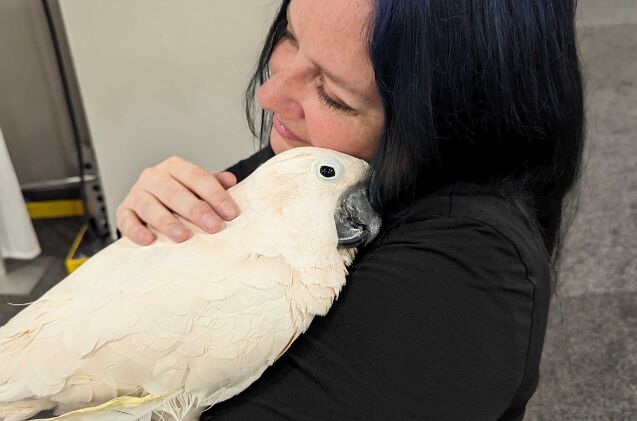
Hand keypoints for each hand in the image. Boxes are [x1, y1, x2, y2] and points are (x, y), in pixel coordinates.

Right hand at [116, 155, 238, 244]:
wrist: (148, 202)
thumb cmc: (179, 195)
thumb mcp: (197, 186)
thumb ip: (213, 183)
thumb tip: (230, 181)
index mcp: (175, 167)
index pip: (197, 177)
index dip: (215, 195)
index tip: (231, 213)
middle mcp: (154, 176)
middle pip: (174, 192)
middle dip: (196, 210)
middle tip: (213, 226)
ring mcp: (137, 193)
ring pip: (150, 205)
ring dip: (167, 221)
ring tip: (183, 236)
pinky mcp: (124, 211)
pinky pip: (126, 220)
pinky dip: (136, 230)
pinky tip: (148, 240)